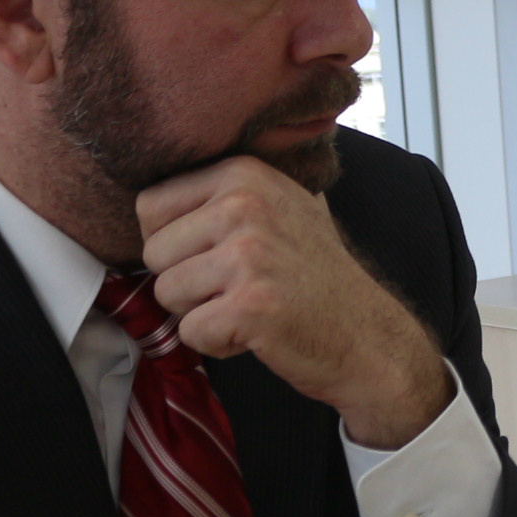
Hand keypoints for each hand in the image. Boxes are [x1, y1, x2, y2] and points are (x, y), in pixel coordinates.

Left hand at [137, 156, 450, 447]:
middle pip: (153, 253)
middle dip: (186, 281)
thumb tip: (152, 184)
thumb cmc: (314, 275)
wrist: (366, 333)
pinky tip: (257, 332)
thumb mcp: (281, 205)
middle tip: (241, 286)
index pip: (149, 206)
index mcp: (244, 173)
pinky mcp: (250, 305)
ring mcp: (249, 255)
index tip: (218, 255)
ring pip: (166, 293)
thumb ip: (225, 189)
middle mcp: (245, 205)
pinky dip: (218, 343)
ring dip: (201, 312)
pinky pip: (189, 331)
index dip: (174, 243)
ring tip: (250, 306)